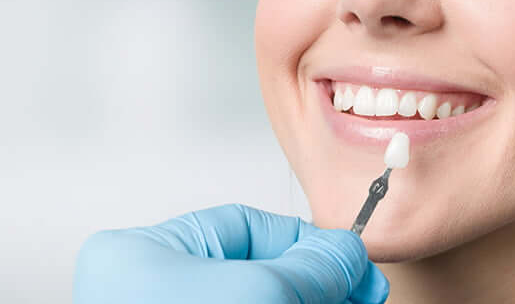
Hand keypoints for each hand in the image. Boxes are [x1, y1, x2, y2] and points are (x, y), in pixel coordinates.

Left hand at [73, 204, 388, 303]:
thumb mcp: (259, 295)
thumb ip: (309, 267)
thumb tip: (345, 250)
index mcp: (145, 256)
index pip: (243, 226)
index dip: (307, 242)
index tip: (352, 262)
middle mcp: (154, 291)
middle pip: (258, 273)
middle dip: (315, 285)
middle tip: (361, 295)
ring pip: (260, 303)